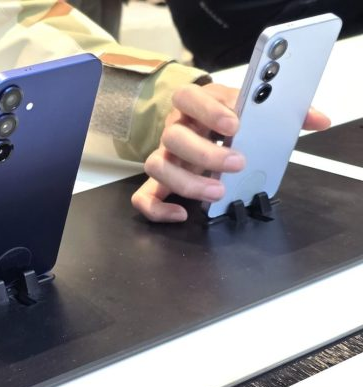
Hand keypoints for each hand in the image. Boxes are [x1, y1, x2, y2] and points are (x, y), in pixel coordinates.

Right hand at [131, 83, 330, 221]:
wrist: (204, 127)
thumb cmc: (228, 119)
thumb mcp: (250, 108)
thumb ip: (283, 113)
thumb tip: (318, 120)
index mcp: (194, 104)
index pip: (188, 97)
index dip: (208, 110)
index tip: (234, 125)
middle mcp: (174, 128)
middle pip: (173, 136)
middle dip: (205, 153)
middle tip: (237, 163)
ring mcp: (165, 156)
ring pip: (156, 166)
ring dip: (186, 182)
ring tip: (217, 192)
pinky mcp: (159, 182)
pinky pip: (143, 196)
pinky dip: (158, 208)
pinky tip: (182, 214)